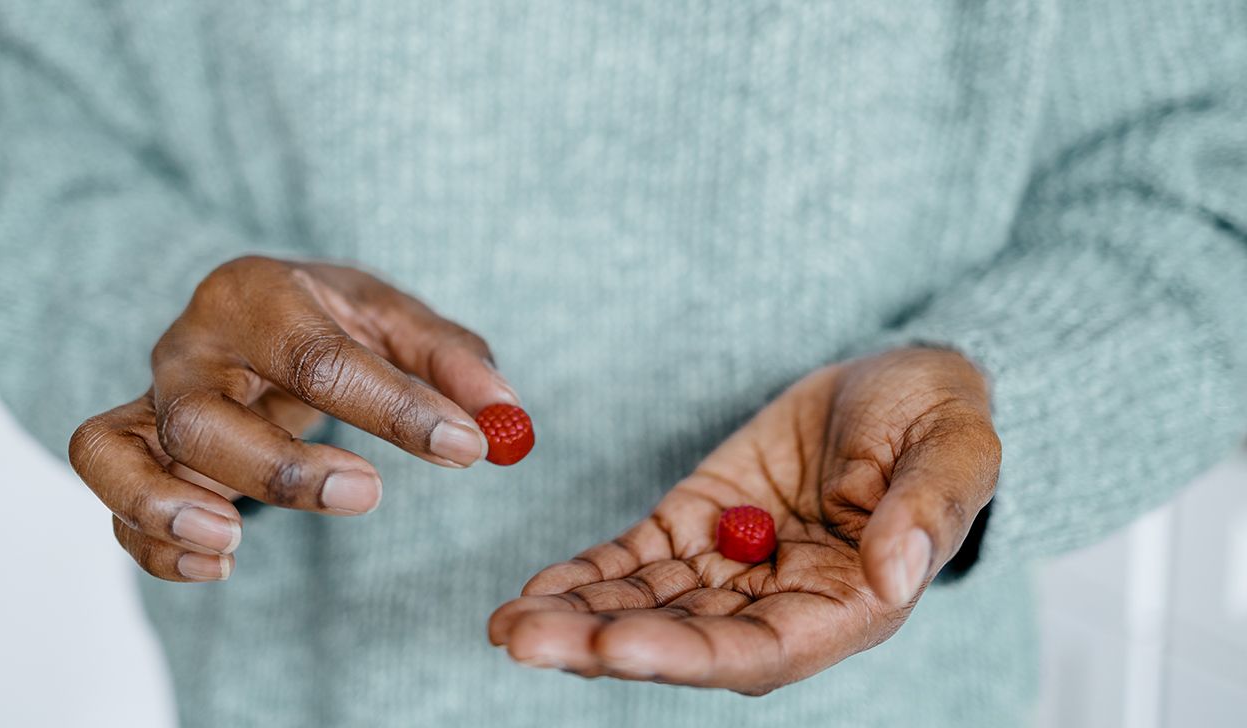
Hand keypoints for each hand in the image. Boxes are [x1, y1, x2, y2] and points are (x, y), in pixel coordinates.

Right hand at [69, 256, 517, 581]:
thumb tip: (503, 418)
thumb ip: (452, 363)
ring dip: (169, 508)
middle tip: (369, 493)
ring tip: (234, 545)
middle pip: (201, 414)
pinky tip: (218, 566)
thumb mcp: (396, 319)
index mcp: (259, 296)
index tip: (463, 448)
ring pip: (121, 454)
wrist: (255, 314)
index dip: (392, 408)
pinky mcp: (134, 451)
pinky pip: (112, 503)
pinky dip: (150, 544)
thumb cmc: (331, 318)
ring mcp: (151, 400)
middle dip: (280, 468)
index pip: (315, 356)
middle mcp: (190, 347)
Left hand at [489, 348, 998, 693]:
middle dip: (603, 642)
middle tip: (523, 641)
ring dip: (577, 617)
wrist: (897, 381)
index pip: (761, 650)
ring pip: (647, 605)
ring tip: (507, 623)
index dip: (688, 654)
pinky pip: (636, 560)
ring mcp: (732, 564)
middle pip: (683, 639)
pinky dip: (587, 575)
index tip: (617, 647)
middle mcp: (781, 601)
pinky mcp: (696, 522)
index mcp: (849, 604)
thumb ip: (926, 511)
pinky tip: (534, 591)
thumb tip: (895, 575)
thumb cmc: (940, 417)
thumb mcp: (953, 449)